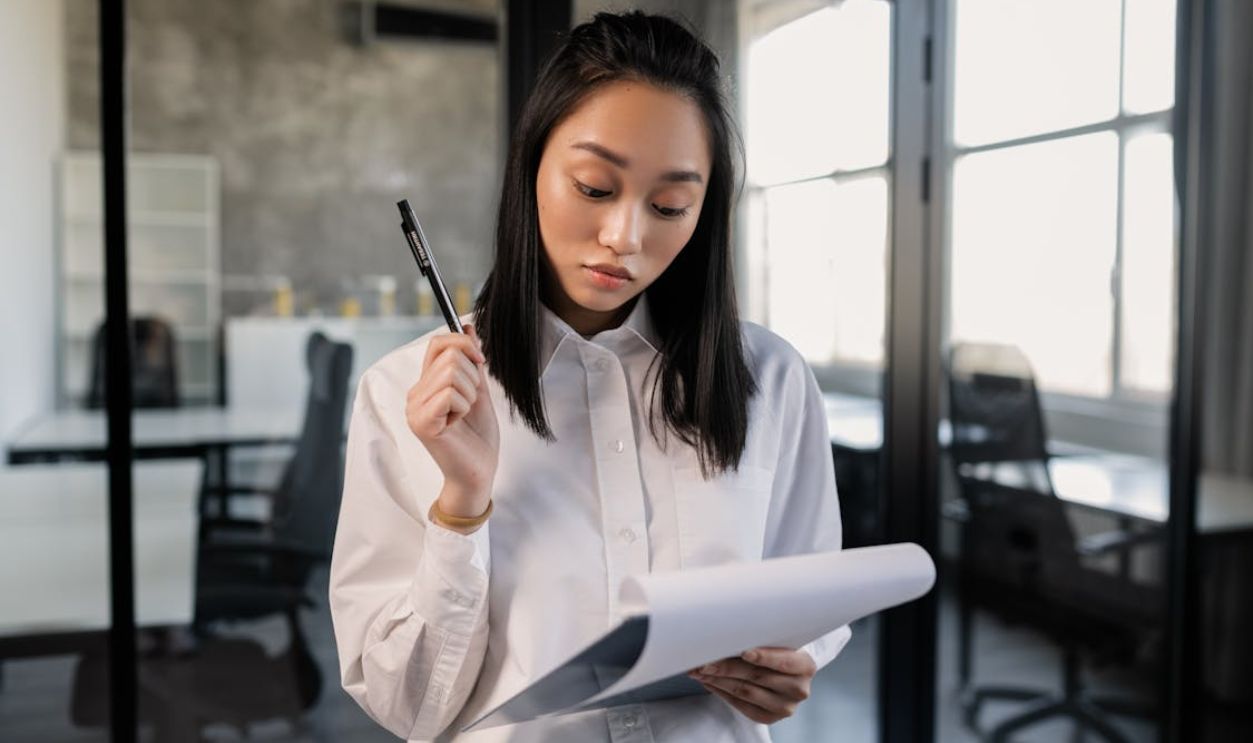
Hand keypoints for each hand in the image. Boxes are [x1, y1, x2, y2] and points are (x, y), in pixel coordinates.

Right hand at [406, 323, 499, 517]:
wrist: (479, 470)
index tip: (481, 361)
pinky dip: (465, 407)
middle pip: (450, 356)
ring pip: (453, 372)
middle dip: (473, 377)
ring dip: (470, 393)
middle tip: (470, 403)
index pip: (438, 343)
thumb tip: (468, 325)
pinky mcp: (421, 422)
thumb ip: (472, 361)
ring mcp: (414, 408)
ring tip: (464, 415)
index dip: (464, 344)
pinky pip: (451, 393)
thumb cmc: (478, 435)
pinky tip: (458, 424)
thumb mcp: (478, 389)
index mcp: (426, 384)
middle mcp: (415, 394)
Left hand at [687, 647, 816, 724]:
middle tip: (705, 660)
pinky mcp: (769, 717)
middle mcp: (798, 689)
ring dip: (718, 680)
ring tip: (699, 670)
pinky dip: (721, 691)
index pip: (784, 661)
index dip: (763, 656)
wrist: (787, 673)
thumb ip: (761, 638)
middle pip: (757, 676)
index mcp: (805, 666)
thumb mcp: (778, 641)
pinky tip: (708, 681)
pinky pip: (740, 705)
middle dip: (727, 667)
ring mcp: (785, 707)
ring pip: (745, 691)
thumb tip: (727, 634)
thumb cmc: (778, 650)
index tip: (743, 651)